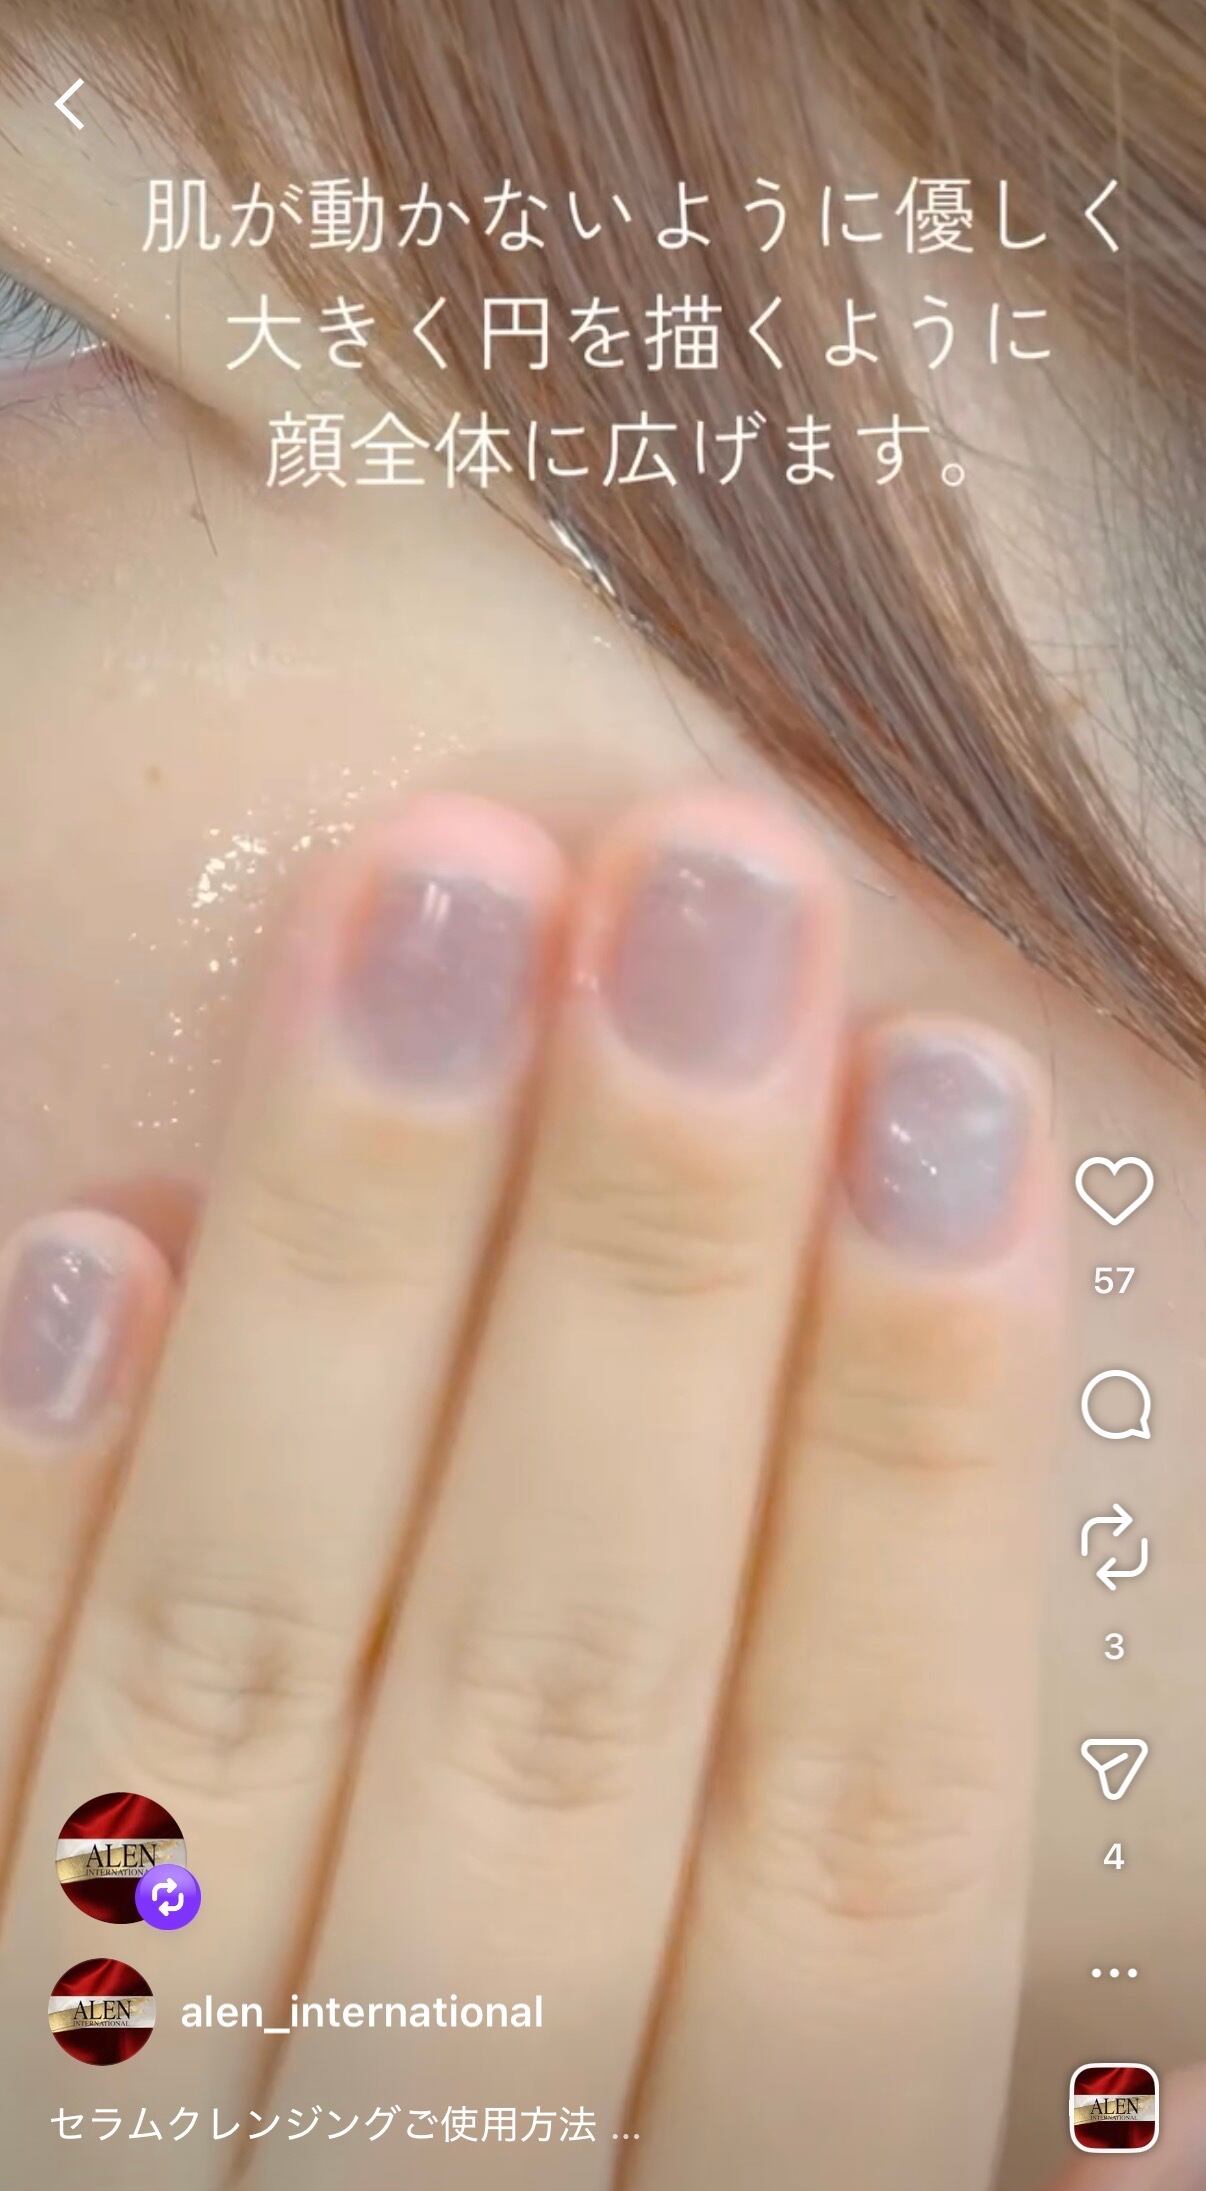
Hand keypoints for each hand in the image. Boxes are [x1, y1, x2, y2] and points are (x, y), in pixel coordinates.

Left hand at [0, 789, 1062, 2186]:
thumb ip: (890, 2016)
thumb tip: (1028, 1703)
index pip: (866, 1834)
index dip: (926, 1453)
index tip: (955, 1092)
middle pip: (571, 1706)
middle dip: (661, 1273)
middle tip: (713, 886)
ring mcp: (133, 2170)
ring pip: (250, 1703)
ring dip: (354, 1284)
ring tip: (434, 915)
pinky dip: (24, 1526)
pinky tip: (97, 1233)